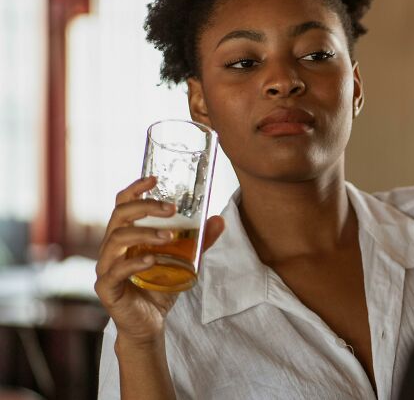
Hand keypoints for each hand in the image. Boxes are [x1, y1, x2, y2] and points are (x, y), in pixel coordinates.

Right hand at [94, 176, 223, 345]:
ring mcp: (106, 267)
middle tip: (171, 208)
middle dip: (145, 207)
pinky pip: (115, 271)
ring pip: (116, 239)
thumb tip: (219, 220)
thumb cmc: (159, 288)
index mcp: (125, 236)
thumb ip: (199, 242)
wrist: (150, 324)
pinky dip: (134, 262)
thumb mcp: (184, 262)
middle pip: (119, 216)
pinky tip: (152, 260)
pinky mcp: (107, 288)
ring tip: (169, 237)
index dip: (135, 189)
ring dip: (144, 232)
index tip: (154, 178)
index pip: (123, 205)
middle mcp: (111, 248)